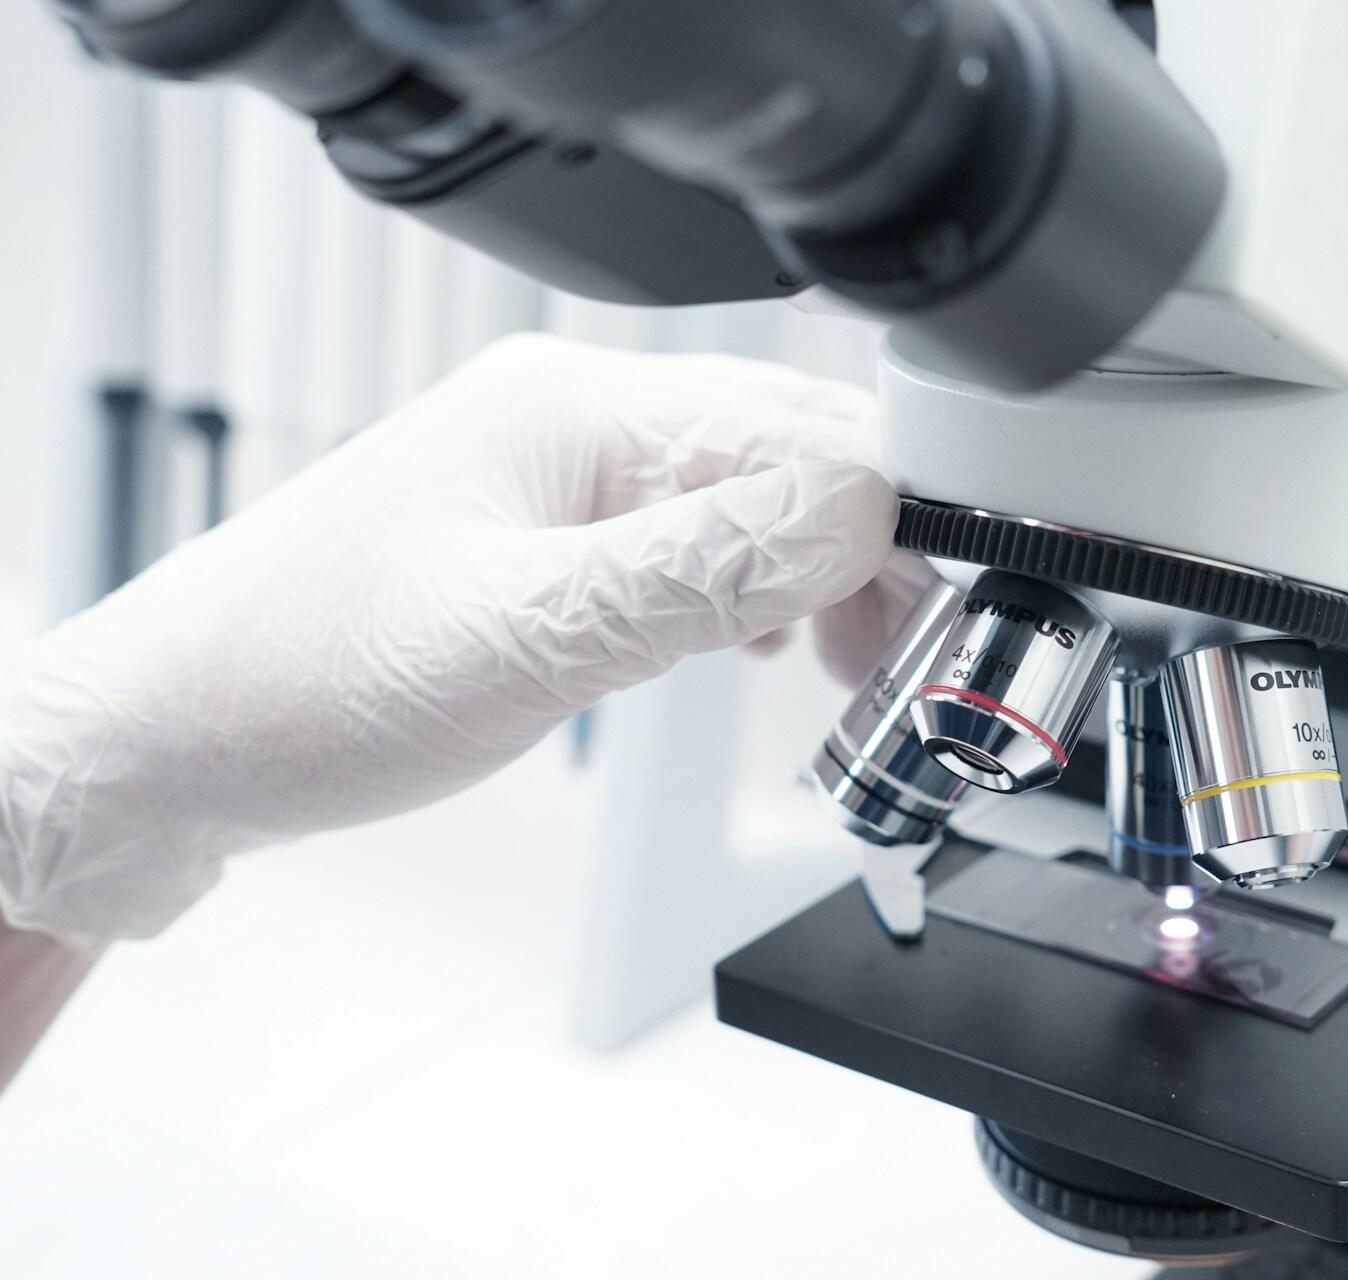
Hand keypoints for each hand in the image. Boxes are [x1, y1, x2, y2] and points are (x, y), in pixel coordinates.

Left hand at [0, 335, 898, 942]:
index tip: (940, 624)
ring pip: (752, 497)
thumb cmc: (305, 683)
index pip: (798, 433)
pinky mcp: (550, 538)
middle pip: (790, 452)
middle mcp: (578, 421)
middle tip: (910, 666)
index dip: (891, 523)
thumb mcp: (523, 638)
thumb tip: (856, 514)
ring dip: (822, 573)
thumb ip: (700, 572)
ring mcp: (562, 476)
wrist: (169, 742)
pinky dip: (757, 590)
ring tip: (851, 668)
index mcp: (579, 410)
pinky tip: (763, 644)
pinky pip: (695, 536)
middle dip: (874, 550)